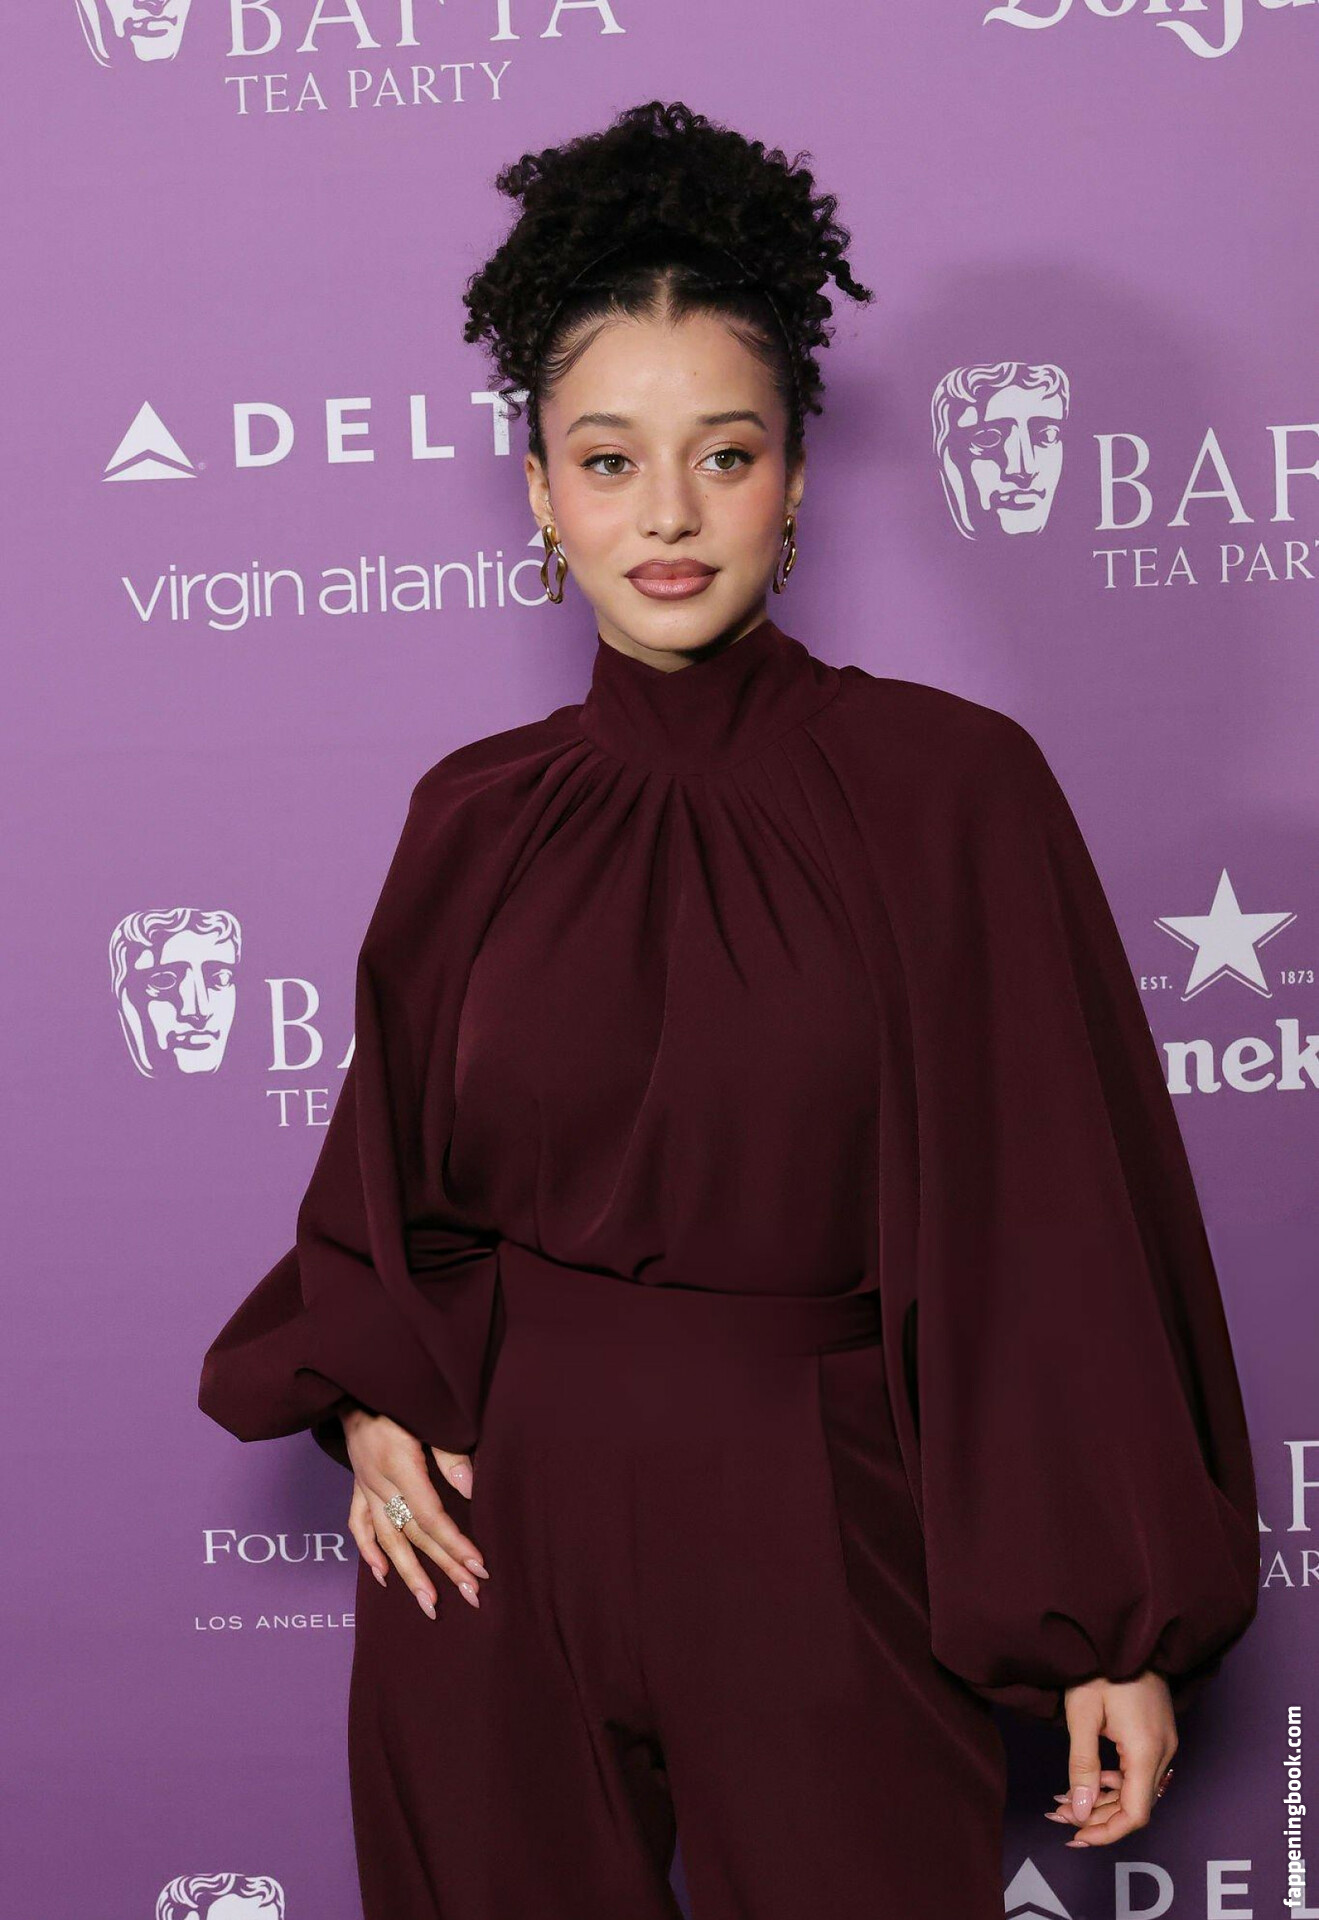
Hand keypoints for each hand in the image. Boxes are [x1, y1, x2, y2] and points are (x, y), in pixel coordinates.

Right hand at [341, 1406, 489, 1619]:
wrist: (355, 1381)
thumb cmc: (399, 1394)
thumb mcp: (428, 1416)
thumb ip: (450, 1454)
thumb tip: (470, 1490)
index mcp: (398, 1466)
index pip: (431, 1516)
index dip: (455, 1543)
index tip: (479, 1566)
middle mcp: (379, 1484)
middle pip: (414, 1534)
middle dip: (444, 1566)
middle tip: (471, 1594)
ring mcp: (365, 1487)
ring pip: (387, 1539)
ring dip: (409, 1574)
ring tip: (430, 1603)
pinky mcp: (358, 1486)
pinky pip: (360, 1526)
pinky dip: (370, 1552)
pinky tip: (384, 1577)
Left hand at [1045, 1671, 1177, 1847]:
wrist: (1126, 1634)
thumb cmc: (1100, 1668)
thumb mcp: (1082, 1715)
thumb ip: (1082, 1766)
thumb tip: (1080, 1812)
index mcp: (1146, 1750)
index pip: (1135, 1813)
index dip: (1107, 1832)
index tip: (1077, 1836)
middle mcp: (1163, 1752)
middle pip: (1136, 1805)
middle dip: (1098, 1817)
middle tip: (1060, 1817)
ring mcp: (1164, 1743)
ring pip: (1138, 1790)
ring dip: (1104, 1800)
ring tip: (1065, 1800)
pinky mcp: (1159, 1735)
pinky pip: (1140, 1772)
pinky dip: (1115, 1782)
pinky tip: (1090, 1779)